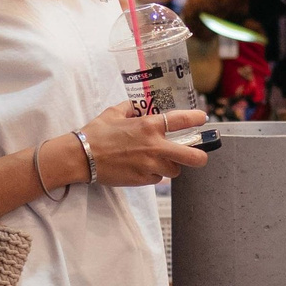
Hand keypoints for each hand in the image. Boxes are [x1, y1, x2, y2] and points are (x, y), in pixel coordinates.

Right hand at [77, 102, 211, 186]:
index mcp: (149, 126)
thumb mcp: (114, 113)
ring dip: (171, 166)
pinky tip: (142, 168)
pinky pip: (157, 178)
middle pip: (191, 156)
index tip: (203, 119)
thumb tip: (137, 106)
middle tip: (200, 156)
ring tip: (160, 161)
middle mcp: (154, 146)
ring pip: (174, 170)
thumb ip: (130, 108)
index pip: (181, 121)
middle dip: (200, 157)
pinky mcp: (142, 179)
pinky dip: (154, 174)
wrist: (81, 156)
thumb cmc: (96, 133)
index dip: (195, 119)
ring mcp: (149, 165)